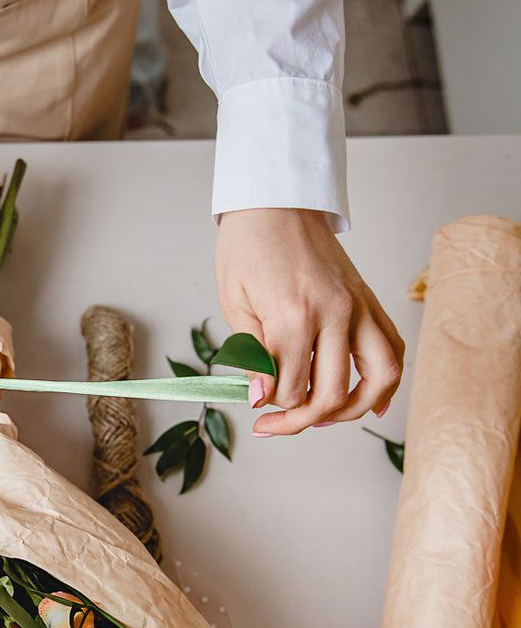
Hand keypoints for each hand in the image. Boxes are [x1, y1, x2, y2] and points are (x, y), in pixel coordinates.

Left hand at [215, 208, 403, 435]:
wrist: (277, 203)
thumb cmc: (249, 246)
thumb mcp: (234, 301)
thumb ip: (251, 353)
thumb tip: (261, 397)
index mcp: (294, 314)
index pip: (290, 387)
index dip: (270, 405)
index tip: (255, 404)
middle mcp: (336, 313)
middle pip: (332, 392)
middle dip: (303, 419)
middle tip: (277, 424)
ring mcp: (359, 307)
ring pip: (380, 376)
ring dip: (353, 409)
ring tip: (324, 419)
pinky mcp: (370, 302)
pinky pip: (392, 348)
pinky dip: (385, 380)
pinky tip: (368, 400)